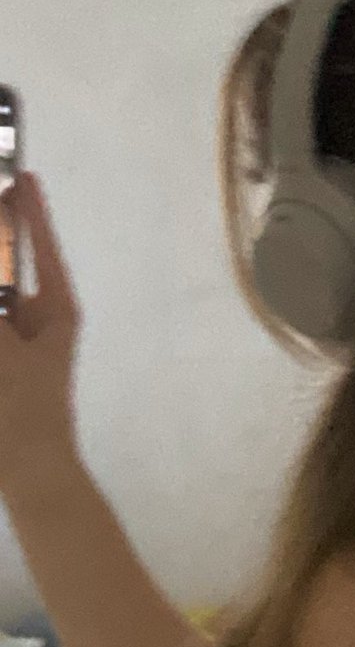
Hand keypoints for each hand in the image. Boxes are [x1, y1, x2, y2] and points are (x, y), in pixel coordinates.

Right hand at [0, 173, 82, 493]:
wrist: (30, 472)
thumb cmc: (24, 410)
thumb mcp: (2, 350)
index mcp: (56, 309)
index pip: (41, 247)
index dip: (31, 210)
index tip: (24, 174)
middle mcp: (37, 317)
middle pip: (10, 263)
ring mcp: (15, 337)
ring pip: (1, 289)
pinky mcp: (2, 356)